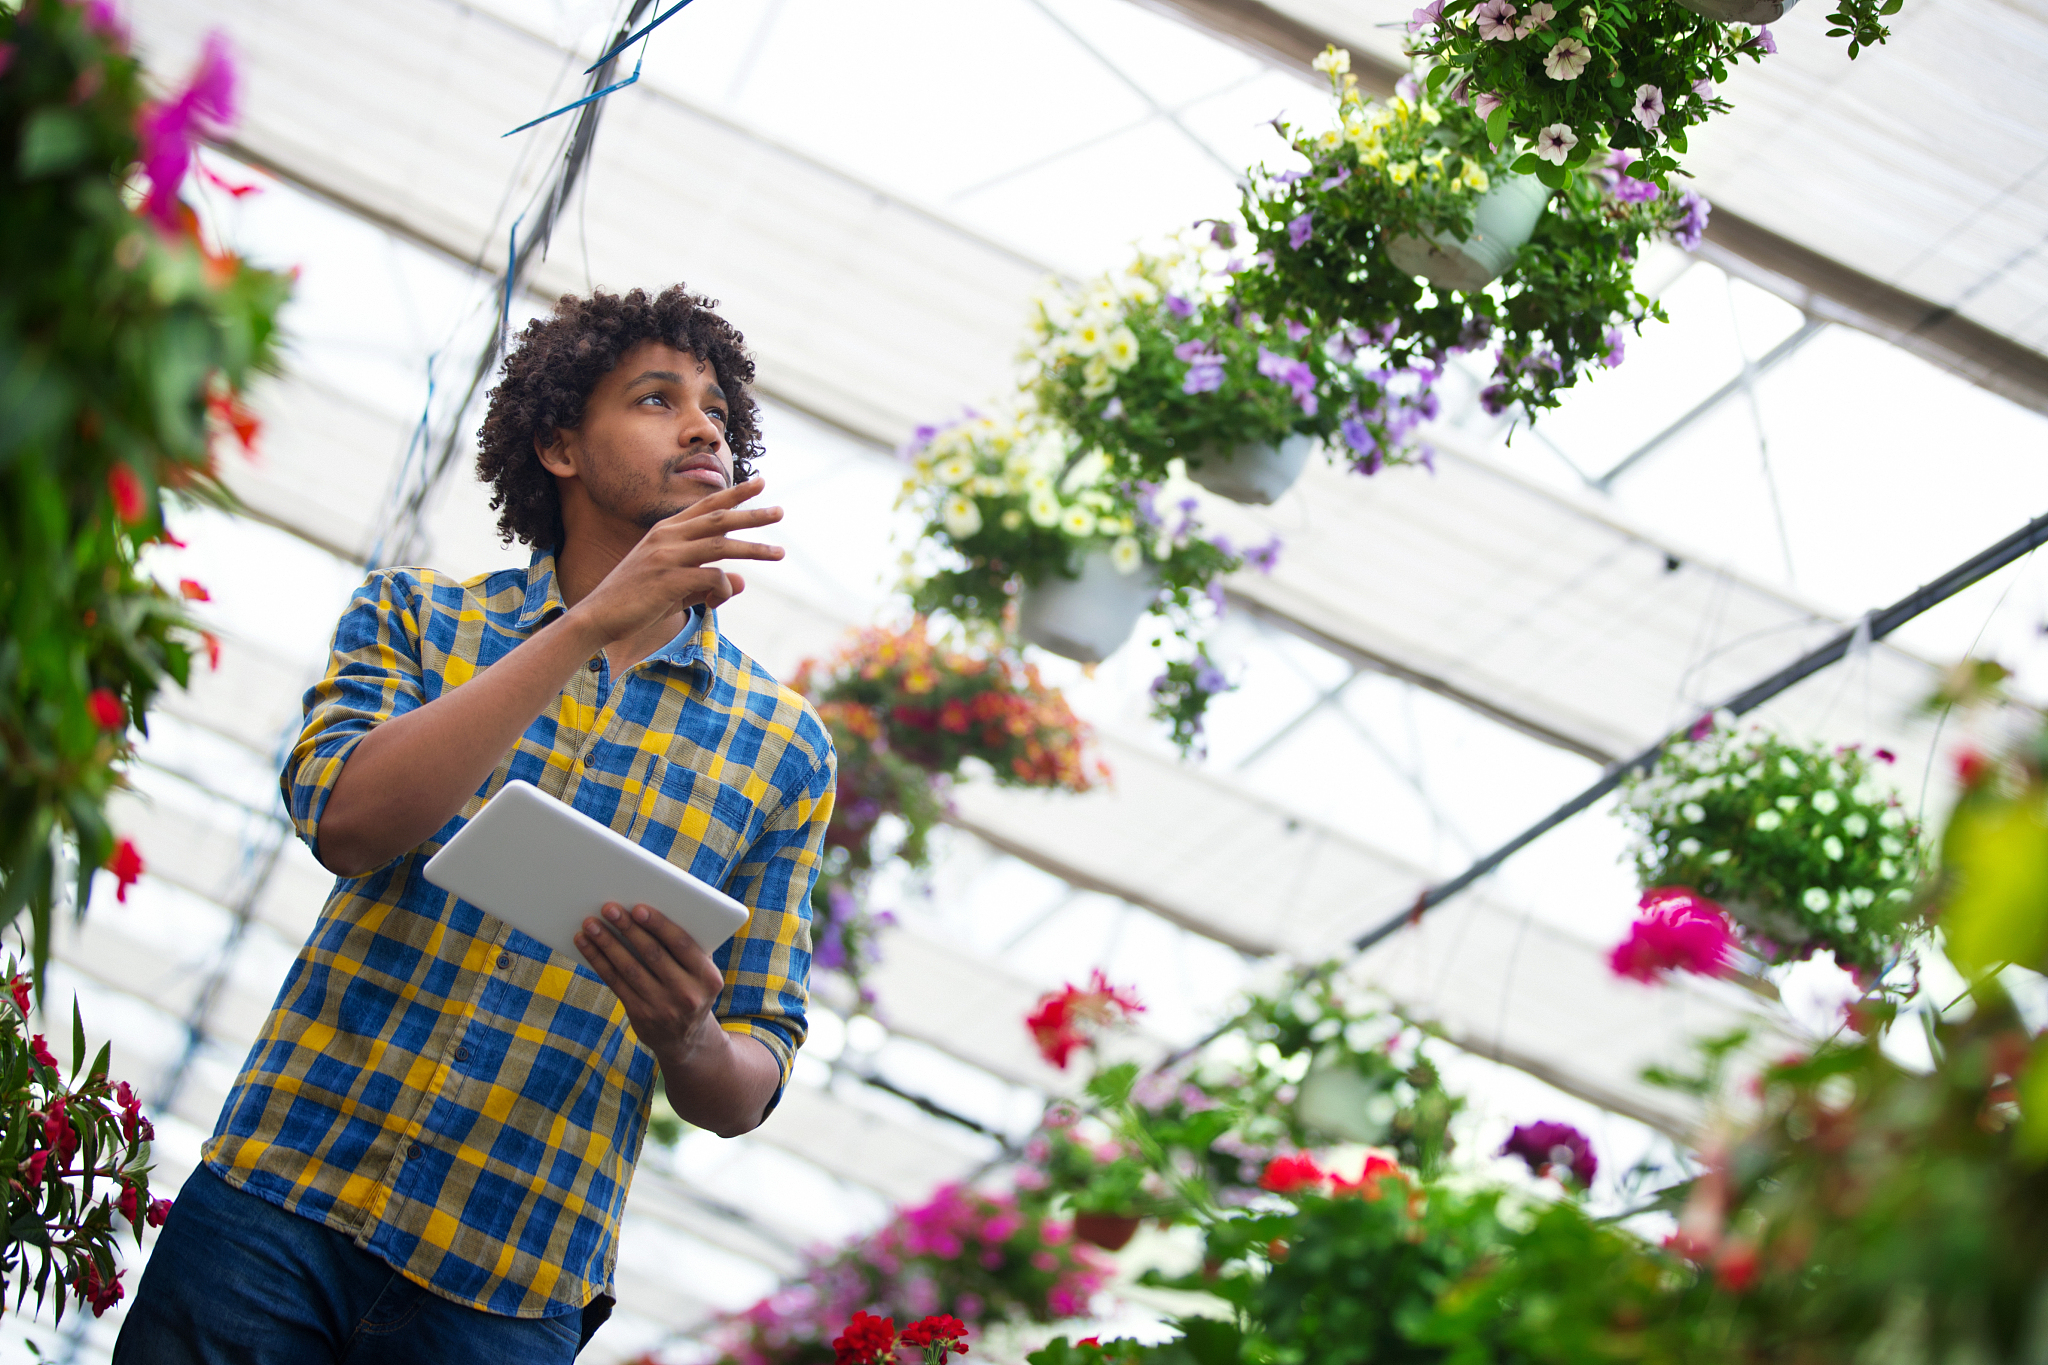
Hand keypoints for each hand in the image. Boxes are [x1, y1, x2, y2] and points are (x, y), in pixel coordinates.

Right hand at [569, 477, 783, 645]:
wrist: (598, 617)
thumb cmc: (636, 602)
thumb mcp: (678, 588)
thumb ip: (709, 582)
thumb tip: (744, 580)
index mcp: (665, 531)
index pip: (706, 506)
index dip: (734, 494)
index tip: (760, 484)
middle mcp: (667, 536)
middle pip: (719, 518)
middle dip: (752, 513)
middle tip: (780, 511)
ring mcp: (667, 555)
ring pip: (722, 545)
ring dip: (754, 548)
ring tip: (779, 552)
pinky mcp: (669, 578)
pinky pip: (713, 578)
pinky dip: (724, 588)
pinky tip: (717, 601)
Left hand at [575, 902, 724, 1061]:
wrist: (687, 1039)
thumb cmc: (692, 988)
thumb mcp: (701, 972)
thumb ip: (687, 947)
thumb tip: (651, 910)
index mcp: (709, 977)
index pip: (682, 944)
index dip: (659, 925)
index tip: (638, 907)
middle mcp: (688, 994)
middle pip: (652, 954)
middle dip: (628, 928)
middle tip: (609, 908)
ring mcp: (663, 1008)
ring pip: (629, 968)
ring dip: (607, 943)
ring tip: (590, 924)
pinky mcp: (640, 1015)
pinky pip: (616, 983)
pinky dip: (598, 961)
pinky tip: (586, 944)